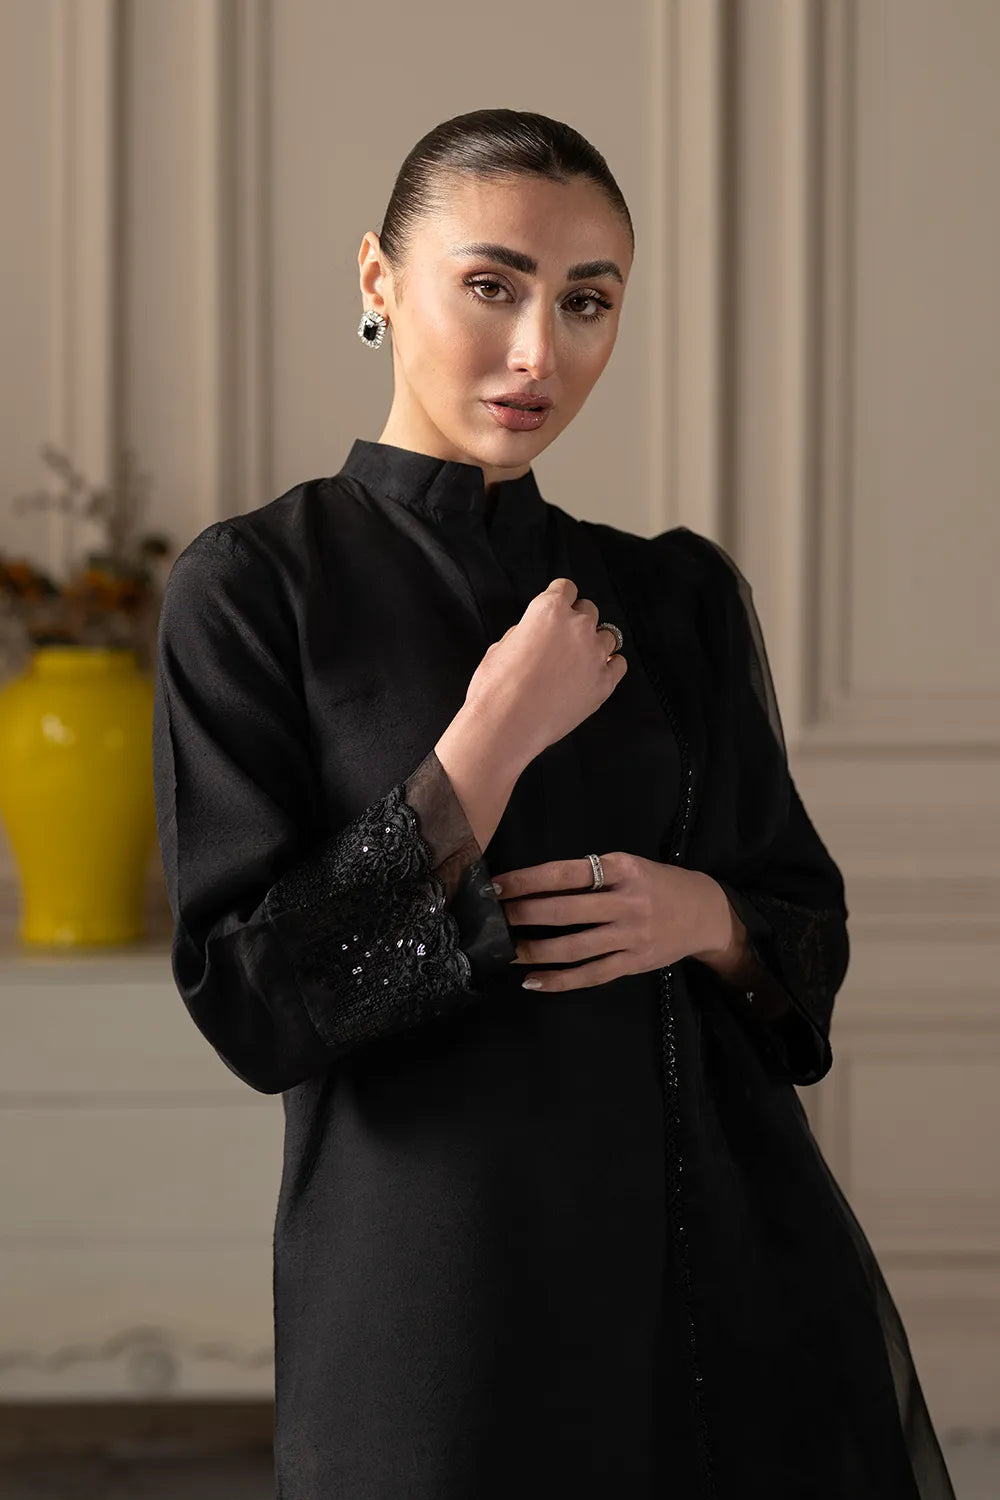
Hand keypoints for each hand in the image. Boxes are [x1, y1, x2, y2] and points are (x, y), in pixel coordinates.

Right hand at [463, 578, 627, 765]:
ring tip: (579, 661)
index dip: (560, 598)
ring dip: (595, 644)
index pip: (566, 588)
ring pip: (608, 636)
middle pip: (589, 610)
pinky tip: (595, 673)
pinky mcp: (604, 683)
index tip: (560, 607)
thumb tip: (535, 635)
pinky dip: (610, 666)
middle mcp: (577, 627)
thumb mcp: (501, 646)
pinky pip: (619, 664)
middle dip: (577, 621)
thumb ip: (526, 631)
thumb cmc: (496, 688)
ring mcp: (594, 655)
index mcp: (549, 610)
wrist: (507, 726)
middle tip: (564, 639)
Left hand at [490, 851, 733, 990]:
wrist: (704, 913)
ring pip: (573, 948)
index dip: (528, 880)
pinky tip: (533, 981)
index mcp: (622, 869)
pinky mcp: (634, 964)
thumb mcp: (628, 866)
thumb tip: (534, 886)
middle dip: (523, 915)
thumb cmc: (656, 884)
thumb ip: (590, 875)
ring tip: (506, 951)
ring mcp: (631, 937)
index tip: (497, 885)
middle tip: (494, 917)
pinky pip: (591, 975)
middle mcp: (627, 903)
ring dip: (534, 951)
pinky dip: (559, 981)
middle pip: (565, 912)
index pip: (565, 874)